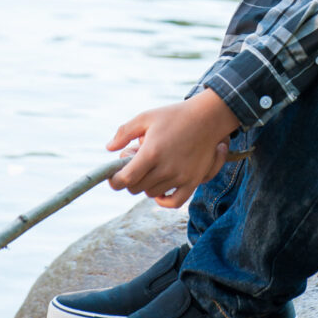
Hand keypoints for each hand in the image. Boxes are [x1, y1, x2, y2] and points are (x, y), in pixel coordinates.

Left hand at [106, 89, 241, 208]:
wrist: (208, 117)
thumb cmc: (175, 115)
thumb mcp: (146, 117)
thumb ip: (124, 132)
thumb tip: (109, 148)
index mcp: (151, 153)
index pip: (125, 180)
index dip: (115, 181)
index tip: (114, 176)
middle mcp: (165, 168)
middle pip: (136, 188)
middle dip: (131, 179)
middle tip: (138, 163)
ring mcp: (180, 176)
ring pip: (151, 193)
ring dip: (147, 184)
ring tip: (154, 166)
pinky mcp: (193, 181)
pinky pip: (174, 202)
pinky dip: (163, 200)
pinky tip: (160, 191)